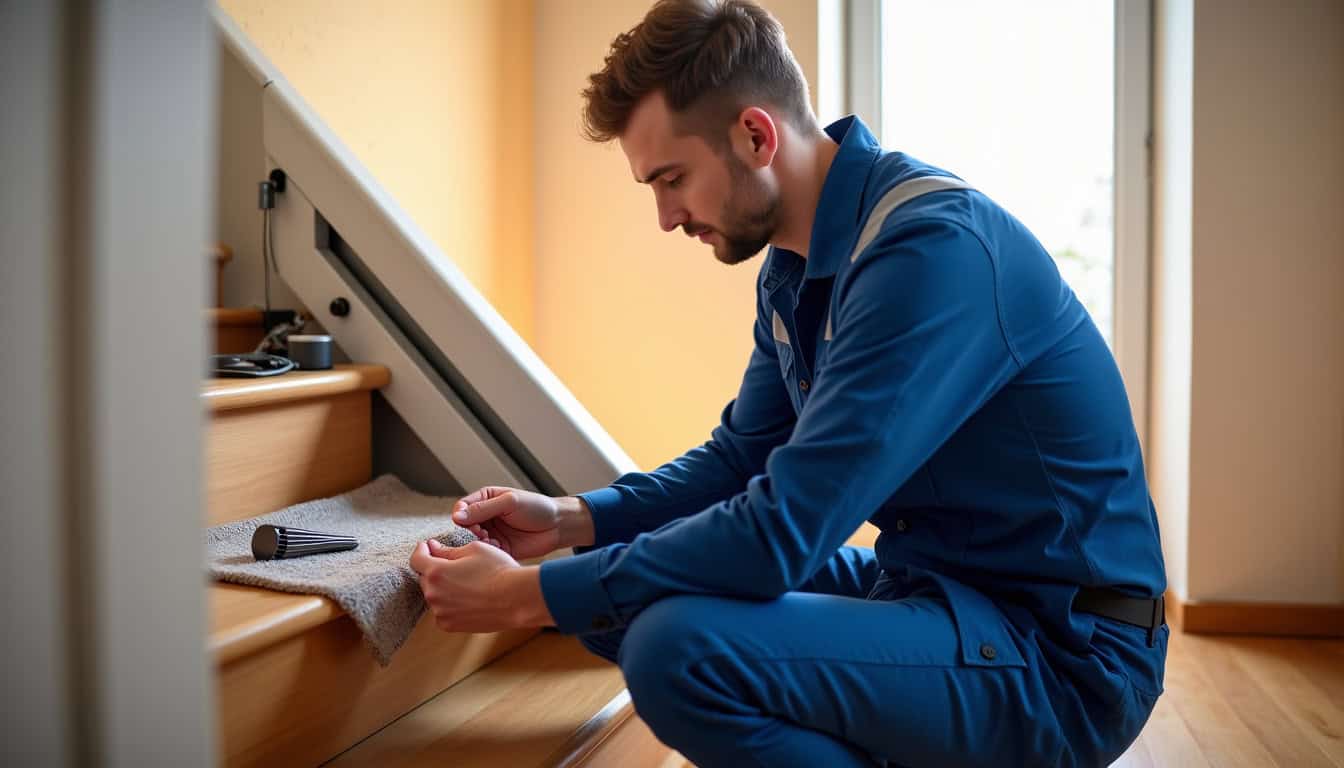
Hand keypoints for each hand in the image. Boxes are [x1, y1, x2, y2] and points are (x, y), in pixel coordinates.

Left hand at [408, 539, 551, 631]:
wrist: (517, 599)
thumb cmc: (498, 570)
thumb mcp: (474, 550)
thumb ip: (448, 550)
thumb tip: (432, 548)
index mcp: (436, 572)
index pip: (416, 559)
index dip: (422, 550)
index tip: (429, 546)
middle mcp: (433, 594)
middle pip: (425, 578)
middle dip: (434, 568)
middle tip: (455, 564)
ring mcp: (440, 613)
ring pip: (434, 595)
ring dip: (442, 587)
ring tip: (466, 582)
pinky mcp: (450, 626)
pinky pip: (442, 611)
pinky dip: (449, 604)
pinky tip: (468, 598)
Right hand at [452, 486, 563, 559]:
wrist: (558, 526)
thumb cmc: (537, 508)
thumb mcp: (510, 502)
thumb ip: (484, 508)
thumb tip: (457, 516)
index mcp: (486, 499)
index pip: (462, 507)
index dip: (461, 516)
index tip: (465, 523)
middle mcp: (486, 517)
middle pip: (464, 527)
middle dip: (469, 532)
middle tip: (480, 534)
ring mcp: (491, 533)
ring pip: (472, 541)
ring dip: (478, 543)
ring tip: (491, 541)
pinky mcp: (499, 549)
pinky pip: (485, 552)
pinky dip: (487, 552)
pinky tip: (497, 549)